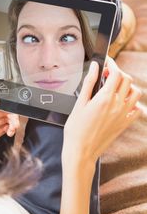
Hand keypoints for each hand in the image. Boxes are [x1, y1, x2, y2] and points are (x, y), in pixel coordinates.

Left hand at [0, 96, 18, 157]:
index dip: (3, 106)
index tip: (10, 110)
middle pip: (1, 112)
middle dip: (10, 116)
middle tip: (15, 122)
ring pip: (4, 120)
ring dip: (11, 123)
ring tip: (13, 128)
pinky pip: (3, 129)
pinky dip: (9, 130)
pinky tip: (10, 132)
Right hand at [63, 57, 142, 177]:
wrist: (81, 151)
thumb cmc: (76, 129)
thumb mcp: (79, 103)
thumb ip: (89, 83)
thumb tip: (95, 67)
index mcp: (105, 98)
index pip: (116, 73)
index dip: (112, 64)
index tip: (106, 62)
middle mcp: (117, 105)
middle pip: (127, 80)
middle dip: (118, 73)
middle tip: (106, 76)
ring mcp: (123, 115)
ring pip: (136, 93)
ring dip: (127, 86)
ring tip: (115, 88)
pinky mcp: (124, 124)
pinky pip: (138, 109)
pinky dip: (133, 103)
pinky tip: (122, 103)